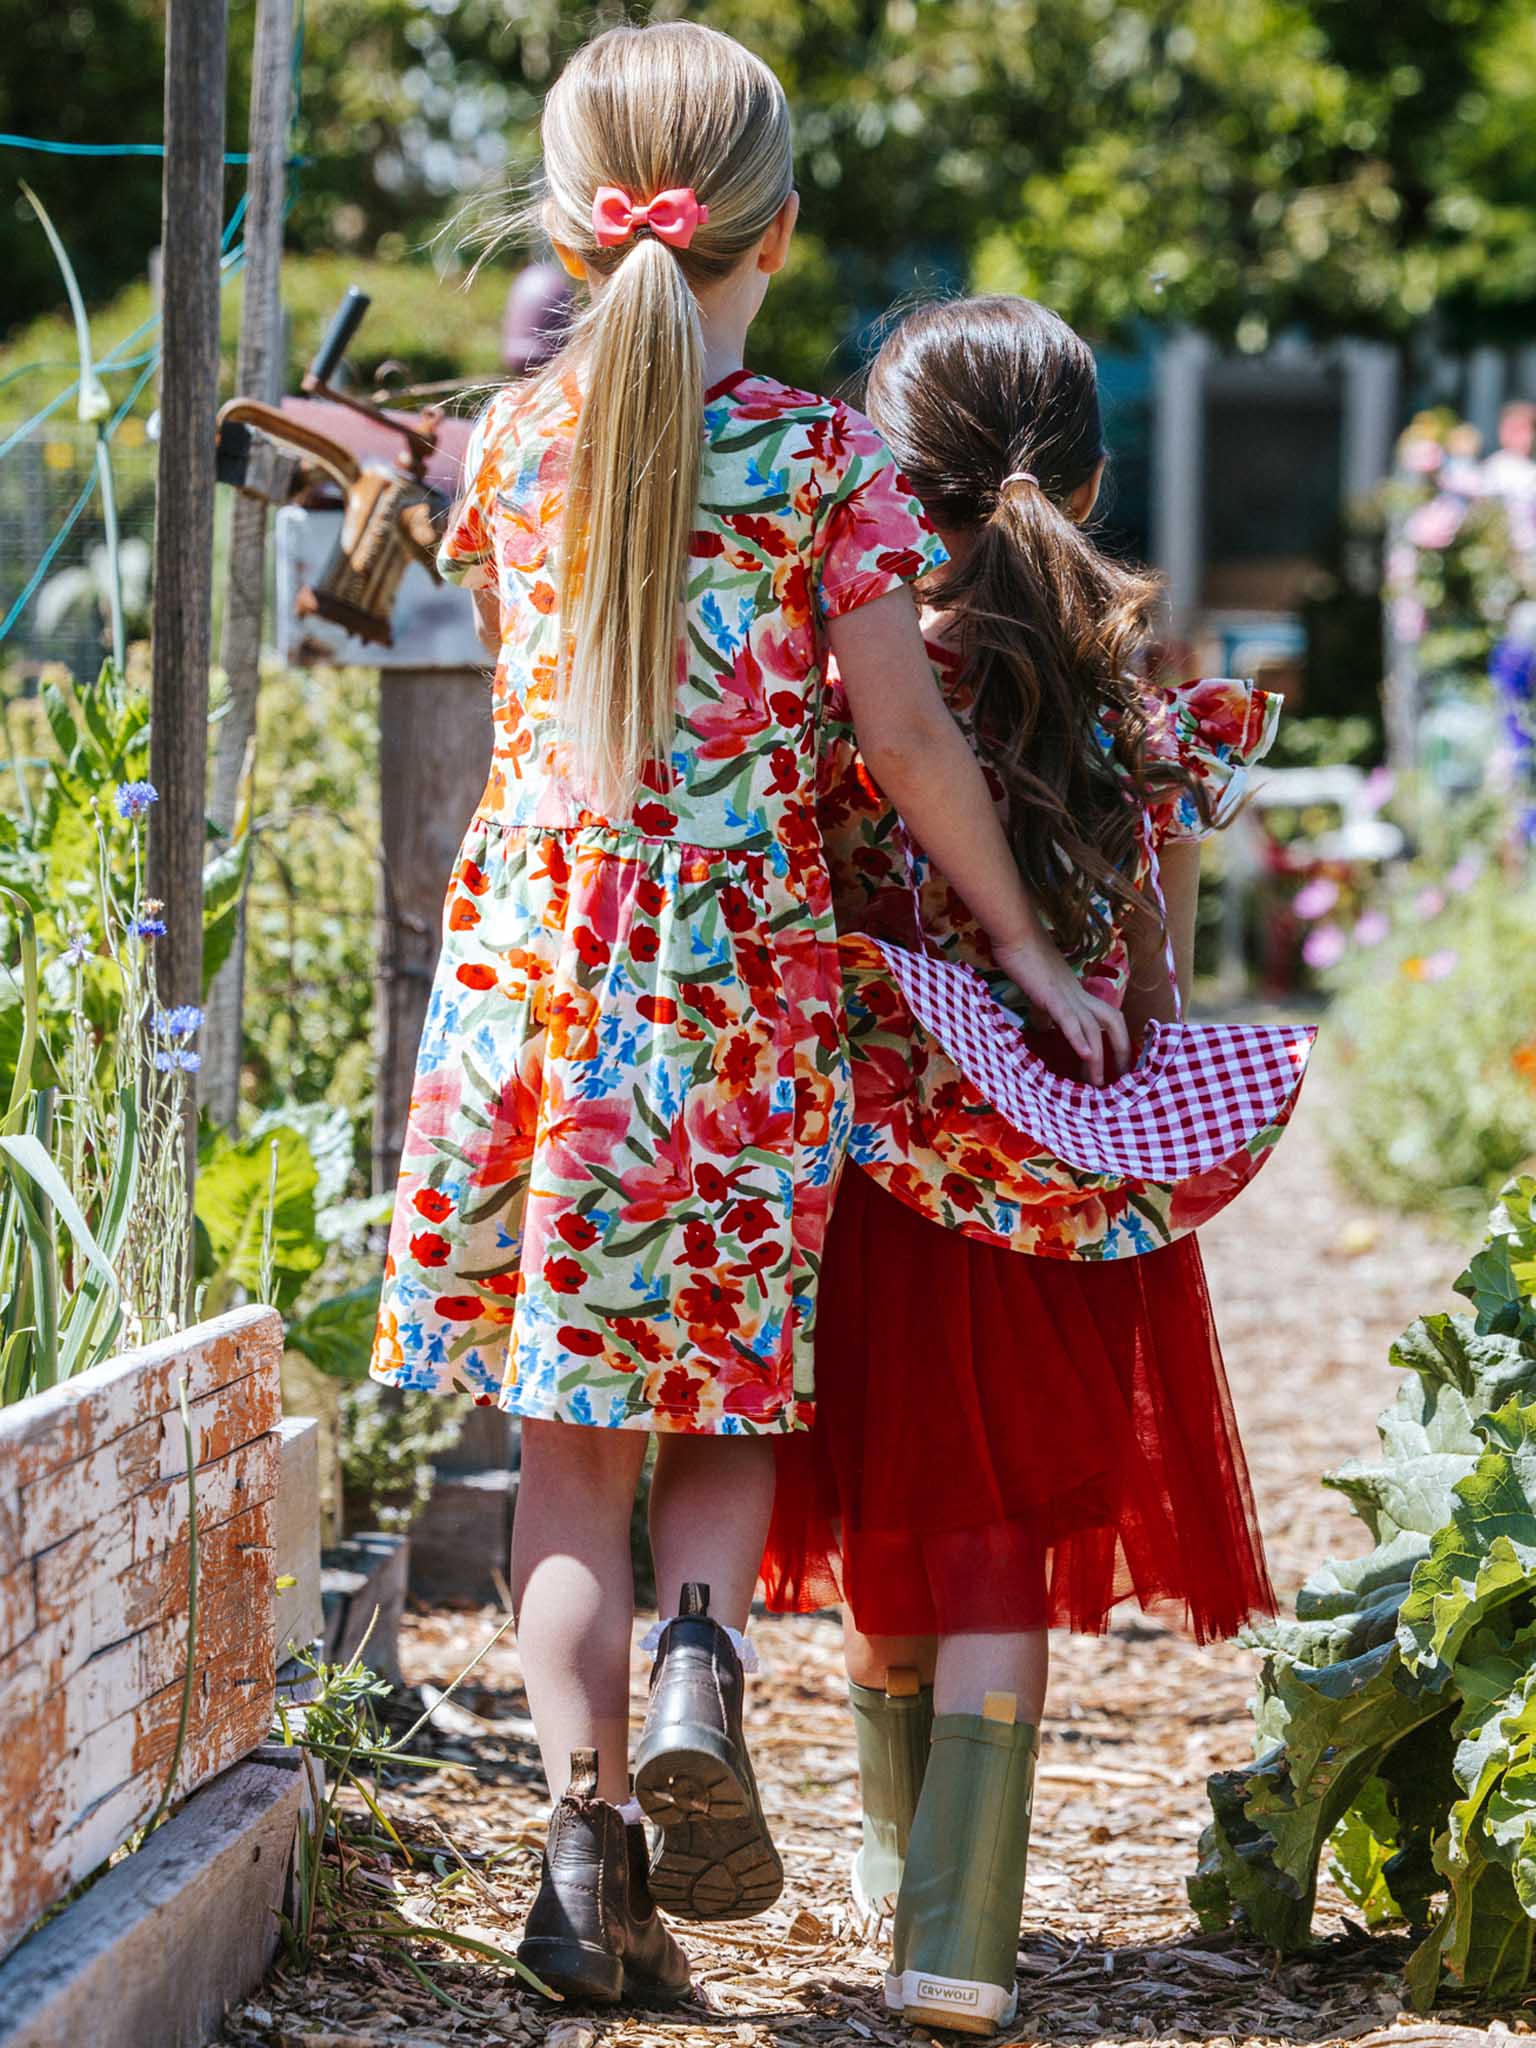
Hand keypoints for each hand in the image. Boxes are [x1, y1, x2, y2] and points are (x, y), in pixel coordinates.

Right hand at [992, 934, 1130, 1088]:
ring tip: (1096, 1084)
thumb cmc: (1023, 956)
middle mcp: (1078, 994)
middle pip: (1113, 1021)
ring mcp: (1067, 994)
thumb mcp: (1039, 989)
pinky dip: (1079, 1038)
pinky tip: (1083, 1055)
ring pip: (1094, 1027)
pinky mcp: (1051, 995)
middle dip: (1121, 1050)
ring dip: (1097, 1058)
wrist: (1015, 932)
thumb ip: (1046, 1009)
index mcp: (1077, 992)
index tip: (1116, 1063)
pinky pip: (1070, 1019)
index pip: (1106, 1016)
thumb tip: (1046, 1027)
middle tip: (1120, 1078)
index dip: (1116, 1039)